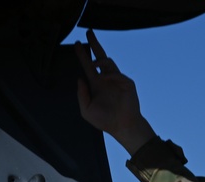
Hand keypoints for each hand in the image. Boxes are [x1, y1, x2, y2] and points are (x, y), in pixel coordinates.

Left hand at [75, 30, 155, 154]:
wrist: (122, 126)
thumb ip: (81, 95)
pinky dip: (109, 75)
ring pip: (108, 61)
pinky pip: (116, 73)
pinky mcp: (126, 82)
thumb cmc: (104, 120)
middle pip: (99, 57)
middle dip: (94, 44)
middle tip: (88, 32)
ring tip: (92, 63)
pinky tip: (103, 79)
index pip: (88, 66)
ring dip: (99, 59)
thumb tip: (80, 78)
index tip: (77, 44)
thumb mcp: (86, 109)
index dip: (83, 55)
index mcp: (96, 84)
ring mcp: (117, 79)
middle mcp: (106, 79)